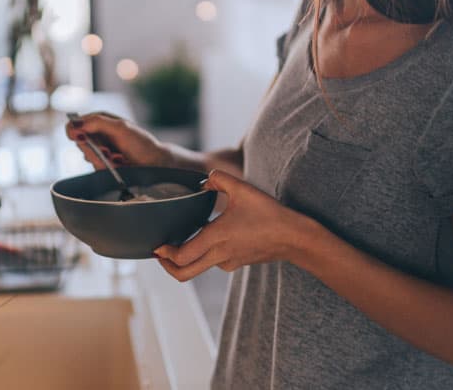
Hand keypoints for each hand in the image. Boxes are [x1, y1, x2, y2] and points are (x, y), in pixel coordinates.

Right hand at [65, 111, 173, 168]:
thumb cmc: (141, 143)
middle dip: (93, 149)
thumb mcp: (120, 128)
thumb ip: (97, 123)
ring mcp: (100, 150)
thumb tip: (75, 124)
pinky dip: (107, 167)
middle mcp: (98, 134)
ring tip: (117, 158)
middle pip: (79, 142)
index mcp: (100, 120)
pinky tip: (119, 164)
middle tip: (107, 152)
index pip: (75, 124)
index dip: (74, 131)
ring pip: (88, 156)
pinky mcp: (104, 165)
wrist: (155, 163)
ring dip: (102, 159)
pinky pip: (96, 167)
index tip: (79, 138)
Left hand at [154, 169, 313, 281]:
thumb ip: (219, 179)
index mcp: (216, 238)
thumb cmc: (270, 214)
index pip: (181, 256)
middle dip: (167, 266)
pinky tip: (207, 237)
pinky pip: (213, 263)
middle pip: (184, 273)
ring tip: (180, 241)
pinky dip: (203, 255)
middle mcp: (219, 255)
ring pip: (198, 269)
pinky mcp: (237, 263)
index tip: (157, 245)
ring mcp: (228, 262)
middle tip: (160, 253)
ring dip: (185, 259)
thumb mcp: (243, 189)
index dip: (165, 254)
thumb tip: (204, 180)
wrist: (294, 237)